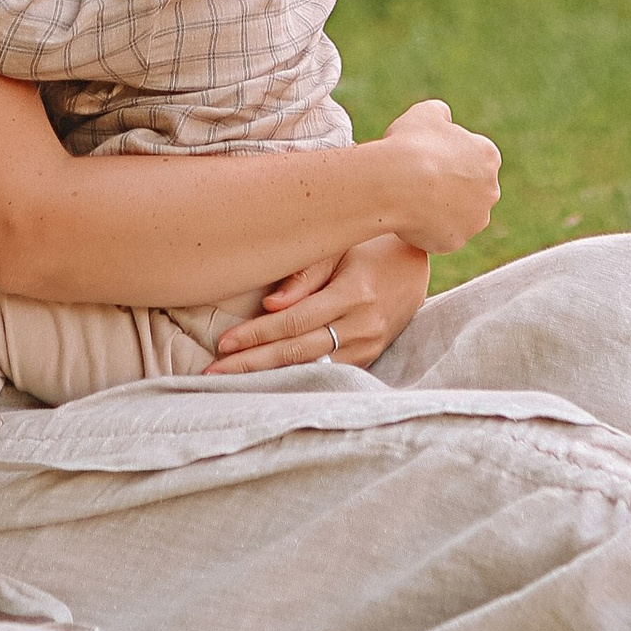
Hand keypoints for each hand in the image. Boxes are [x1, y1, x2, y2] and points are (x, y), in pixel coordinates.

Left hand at [205, 233, 432, 375]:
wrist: (416, 267)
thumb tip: (270, 305)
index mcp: (353, 293)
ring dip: (269, 377)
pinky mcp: (368, 358)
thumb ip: (306, 274)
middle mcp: (362, 325)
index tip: (224, 343)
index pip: (295, 322)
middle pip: (297, 351)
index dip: (257, 334)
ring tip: (232, 382)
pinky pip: (326, 373)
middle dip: (252, 363)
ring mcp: (367, 346)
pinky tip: (267, 383)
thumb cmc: (370, 247)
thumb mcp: (340, 247)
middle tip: (214, 372)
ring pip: (310, 368)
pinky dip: (295, 378)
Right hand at [376, 96, 499, 254]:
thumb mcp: (424, 114)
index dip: (448, 158)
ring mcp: (474, 220)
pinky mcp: (455, 242)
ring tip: (411, 200)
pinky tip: (408, 218)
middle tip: (420, 182)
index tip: (428, 159)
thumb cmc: (410, 144)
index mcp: (488, 157)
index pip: (473, 158)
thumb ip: (440, 114)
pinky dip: (427, 230)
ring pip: (458, 216)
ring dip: (441, 211)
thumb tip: (444, 117)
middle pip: (470, 190)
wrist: (396, 183)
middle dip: (450, 188)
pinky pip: (440, 236)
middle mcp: (490, 190)